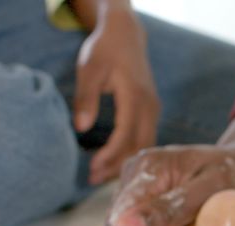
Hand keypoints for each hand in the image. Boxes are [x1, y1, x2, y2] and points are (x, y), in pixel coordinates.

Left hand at [73, 4, 159, 184]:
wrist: (126, 35)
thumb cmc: (105, 50)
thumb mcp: (89, 70)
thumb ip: (85, 98)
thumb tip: (81, 129)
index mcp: (135, 97)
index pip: (126, 136)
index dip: (110, 155)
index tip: (92, 168)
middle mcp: (150, 106)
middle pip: (139, 146)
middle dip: (117, 166)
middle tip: (93, 180)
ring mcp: (153, 109)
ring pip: (145, 145)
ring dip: (124, 162)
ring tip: (100, 175)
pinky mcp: (151, 111)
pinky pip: (145, 137)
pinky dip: (131, 152)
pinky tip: (114, 160)